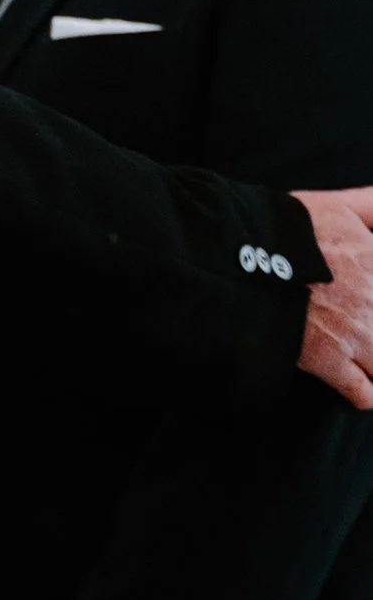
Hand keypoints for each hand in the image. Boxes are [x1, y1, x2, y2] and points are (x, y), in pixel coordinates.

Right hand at [294, 187, 372, 409]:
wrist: (240, 261)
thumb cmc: (287, 231)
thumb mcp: (337, 205)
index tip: (370, 300)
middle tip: (364, 323)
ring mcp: (360, 337)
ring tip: (365, 353)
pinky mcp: (330, 362)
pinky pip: (364, 393)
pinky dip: (368, 394)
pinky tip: (363, 386)